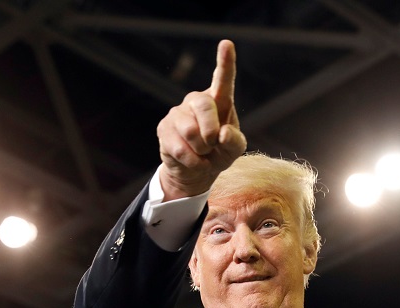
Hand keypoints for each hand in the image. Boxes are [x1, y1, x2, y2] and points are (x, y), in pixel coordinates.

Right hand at [157, 39, 246, 199]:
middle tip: (213, 144)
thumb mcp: (234, 150)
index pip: (223, 79)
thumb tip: (221, 133)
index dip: (225, 62)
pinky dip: (192, 161)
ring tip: (203, 153)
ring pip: (190, 130)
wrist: (196, 171)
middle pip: (204, 105)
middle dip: (211, 130)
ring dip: (201, 150)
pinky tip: (193, 161)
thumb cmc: (219, 153)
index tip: (226, 43)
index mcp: (219, 100)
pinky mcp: (164, 128)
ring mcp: (178, 113)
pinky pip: (180, 148)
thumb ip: (234, 141)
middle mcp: (197, 100)